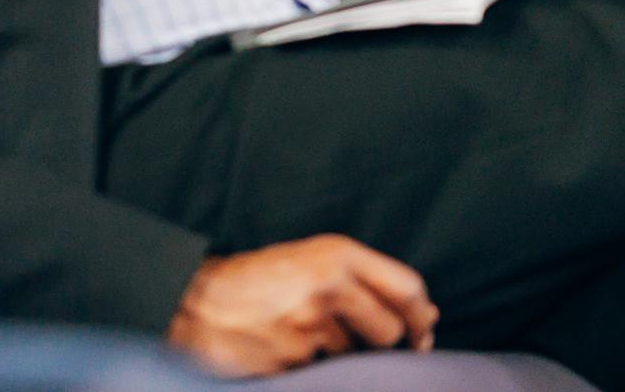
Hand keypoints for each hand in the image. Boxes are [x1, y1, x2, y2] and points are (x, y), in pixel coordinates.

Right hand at [166, 236, 437, 376]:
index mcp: (337, 253)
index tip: (421, 335)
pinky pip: (324, 371)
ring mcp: (312, 322)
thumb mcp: (312, 262)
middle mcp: (329, 283)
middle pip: (392, 329)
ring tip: (301, 334)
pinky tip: (284, 348)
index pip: (408, 288)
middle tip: (355, 339)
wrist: (196, 301)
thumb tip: (427, 315)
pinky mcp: (295, 356)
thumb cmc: (258, 281)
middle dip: (381, 343)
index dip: (421, 317)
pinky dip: (311, 366)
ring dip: (338, 355)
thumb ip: (366, 282)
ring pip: (356, 356)